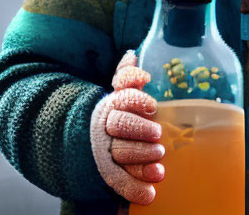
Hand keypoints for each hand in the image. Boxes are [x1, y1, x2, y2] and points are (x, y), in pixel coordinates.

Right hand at [90, 50, 164, 204]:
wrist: (89, 145)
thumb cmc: (116, 116)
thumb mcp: (120, 95)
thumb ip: (126, 78)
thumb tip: (132, 54)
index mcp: (112, 105)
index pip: (121, 99)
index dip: (136, 101)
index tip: (152, 106)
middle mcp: (107, 128)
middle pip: (120, 125)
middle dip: (139, 130)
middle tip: (157, 133)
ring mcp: (107, 152)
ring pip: (120, 154)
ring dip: (140, 158)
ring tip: (159, 161)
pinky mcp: (109, 175)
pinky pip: (118, 183)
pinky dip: (134, 189)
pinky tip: (150, 194)